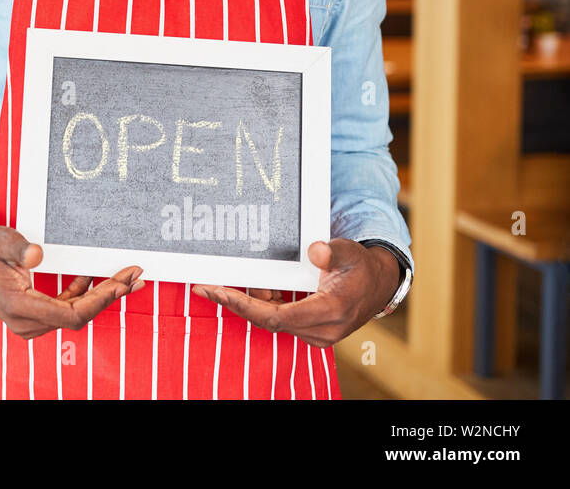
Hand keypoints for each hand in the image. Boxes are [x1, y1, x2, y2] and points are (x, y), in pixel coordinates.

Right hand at [0, 225, 142, 340]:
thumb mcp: (1, 241)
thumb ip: (20, 248)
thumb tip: (37, 255)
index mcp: (18, 306)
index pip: (70, 315)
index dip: (99, 301)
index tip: (121, 283)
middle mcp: (26, 321)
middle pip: (78, 316)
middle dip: (109, 296)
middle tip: (135, 275)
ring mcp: (31, 322)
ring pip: (75, 315)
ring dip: (101, 297)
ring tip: (127, 277)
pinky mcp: (35, 316)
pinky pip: (67, 309)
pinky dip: (86, 295)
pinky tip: (101, 279)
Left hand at [191, 239, 401, 347]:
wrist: (379, 284)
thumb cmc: (360, 266)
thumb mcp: (348, 251)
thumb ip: (330, 251)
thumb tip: (314, 251)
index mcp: (331, 309)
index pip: (277, 317)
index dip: (245, 307)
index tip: (220, 292)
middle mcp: (324, 328)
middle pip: (268, 320)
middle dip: (235, 303)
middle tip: (205, 287)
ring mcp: (318, 334)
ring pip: (272, 319)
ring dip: (247, 302)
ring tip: (223, 281)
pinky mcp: (313, 331)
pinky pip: (280, 318)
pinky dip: (262, 303)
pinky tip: (251, 287)